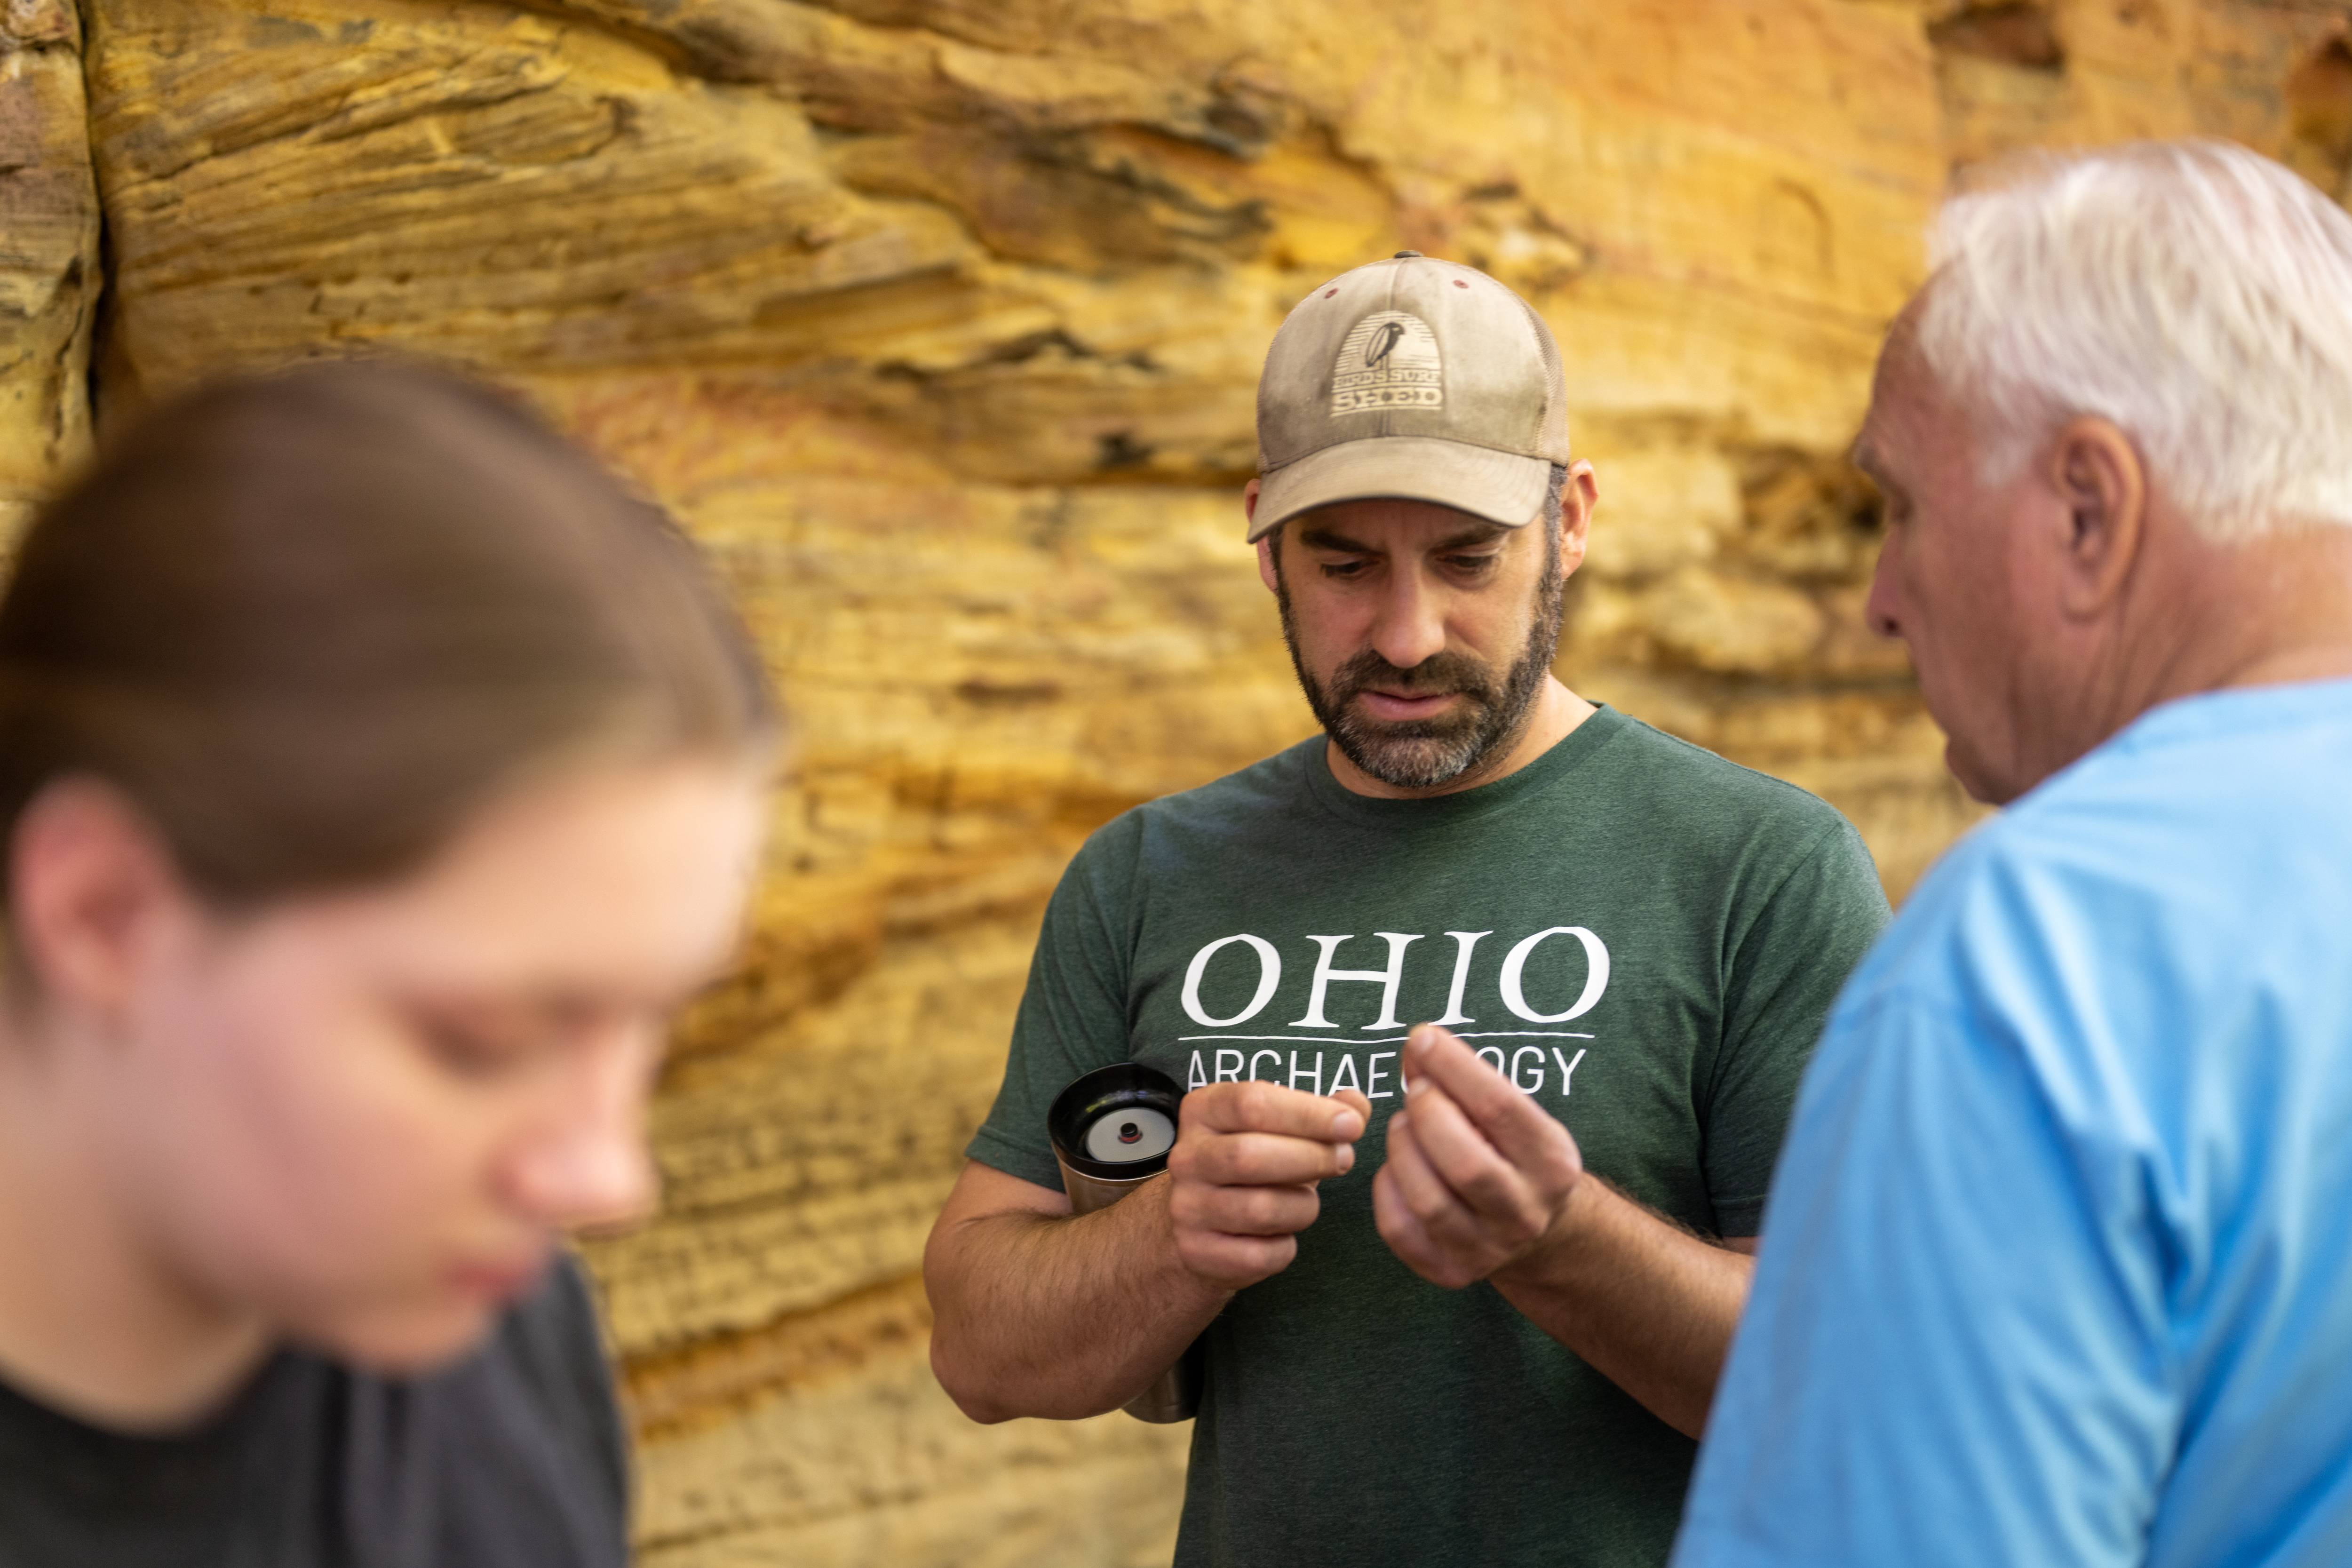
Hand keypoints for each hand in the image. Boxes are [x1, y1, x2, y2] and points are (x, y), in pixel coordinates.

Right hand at [1166, 1080, 1370, 1291]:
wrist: (1201, 1225)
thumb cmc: (1250, 1168)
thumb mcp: (1279, 1129)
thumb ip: (1321, 1114)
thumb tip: (1356, 1105)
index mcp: (1204, 1111)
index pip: (1252, 1103)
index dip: (1308, 1113)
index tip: (1351, 1125)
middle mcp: (1187, 1157)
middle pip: (1250, 1154)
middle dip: (1311, 1158)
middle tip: (1344, 1160)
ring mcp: (1187, 1207)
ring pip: (1260, 1209)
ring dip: (1303, 1207)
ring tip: (1307, 1202)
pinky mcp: (1197, 1252)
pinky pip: (1259, 1255)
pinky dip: (1285, 1247)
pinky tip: (1282, 1235)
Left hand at [1374, 1025, 1583, 1288]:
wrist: (1536, 1228)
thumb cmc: (1512, 1152)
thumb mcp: (1507, 1114)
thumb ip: (1463, 1078)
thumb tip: (1417, 1044)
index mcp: (1553, 1164)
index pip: (1501, 1109)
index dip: (1455, 1068)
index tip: (1423, 1037)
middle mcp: (1527, 1213)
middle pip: (1466, 1165)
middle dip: (1428, 1115)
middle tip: (1416, 1091)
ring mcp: (1489, 1251)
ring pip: (1430, 1201)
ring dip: (1403, 1150)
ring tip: (1403, 1125)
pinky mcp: (1450, 1273)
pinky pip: (1401, 1230)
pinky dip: (1387, 1189)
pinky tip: (1397, 1167)